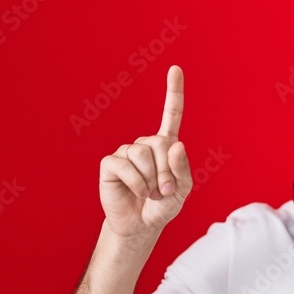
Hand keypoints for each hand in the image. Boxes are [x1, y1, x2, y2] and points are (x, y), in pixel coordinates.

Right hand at [99, 66, 191, 240]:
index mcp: (166, 145)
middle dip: (167, 172)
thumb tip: (176, 144)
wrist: (141, 225)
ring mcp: (126, 152)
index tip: (175, 68)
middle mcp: (145, 144)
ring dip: (151, 180)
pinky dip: (136, 183)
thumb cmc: (163, 205)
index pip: (171, 114)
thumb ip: (182, 169)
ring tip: (150, 193)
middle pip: (160, 143)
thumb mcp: (182, 191)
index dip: (173, 92)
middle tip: (164, 191)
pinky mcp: (110, 163)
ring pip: (142, 155)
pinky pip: (125, 165)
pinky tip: (137, 192)